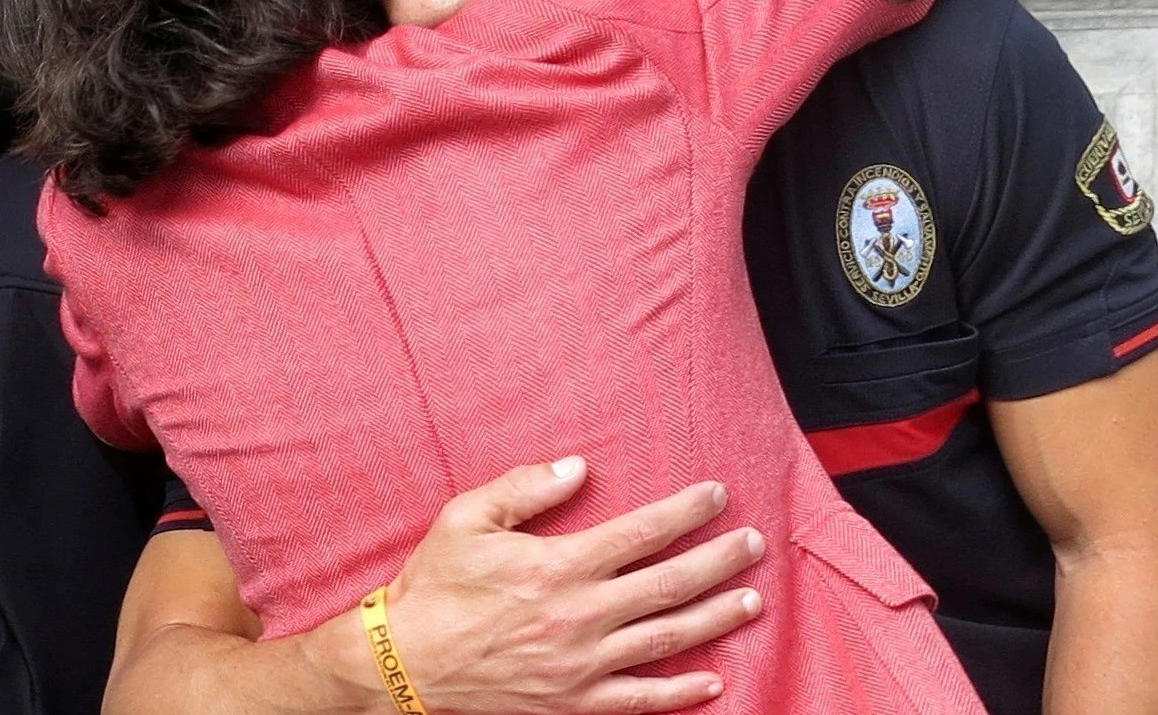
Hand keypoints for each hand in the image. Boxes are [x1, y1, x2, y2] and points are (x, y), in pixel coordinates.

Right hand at [385, 458, 764, 714]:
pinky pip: (638, 700)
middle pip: (669, 584)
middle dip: (719, 561)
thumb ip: (525, 488)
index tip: (718, 495)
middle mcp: (580, 616)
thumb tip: (579, 467)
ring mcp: (581, 665)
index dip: (686, 512)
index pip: (641, 534)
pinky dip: (679, 694)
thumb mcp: (466, 518)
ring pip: (666, 640)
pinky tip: (712, 682)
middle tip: (753, 544)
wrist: (404, 663)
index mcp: (559, 566)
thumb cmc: (433, 585)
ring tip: (751, 600)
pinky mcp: (572, 702)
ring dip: (715, 618)